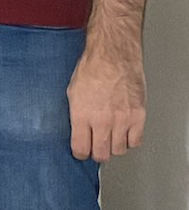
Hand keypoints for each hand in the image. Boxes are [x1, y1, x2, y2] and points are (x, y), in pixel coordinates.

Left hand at [68, 45, 145, 161]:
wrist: (113, 56)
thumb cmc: (92, 69)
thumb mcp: (72, 92)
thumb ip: (76, 115)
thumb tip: (76, 131)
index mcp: (82, 114)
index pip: (80, 148)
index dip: (80, 153)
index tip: (81, 151)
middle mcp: (102, 120)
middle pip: (101, 154)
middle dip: (97, 153)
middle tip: (96, 147)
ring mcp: (122, 120)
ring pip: (119, 150)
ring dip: (114, 146)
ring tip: (110, 138)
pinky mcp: (138, 116)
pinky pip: (136, 141)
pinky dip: (130, 140)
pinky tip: (125, 133)